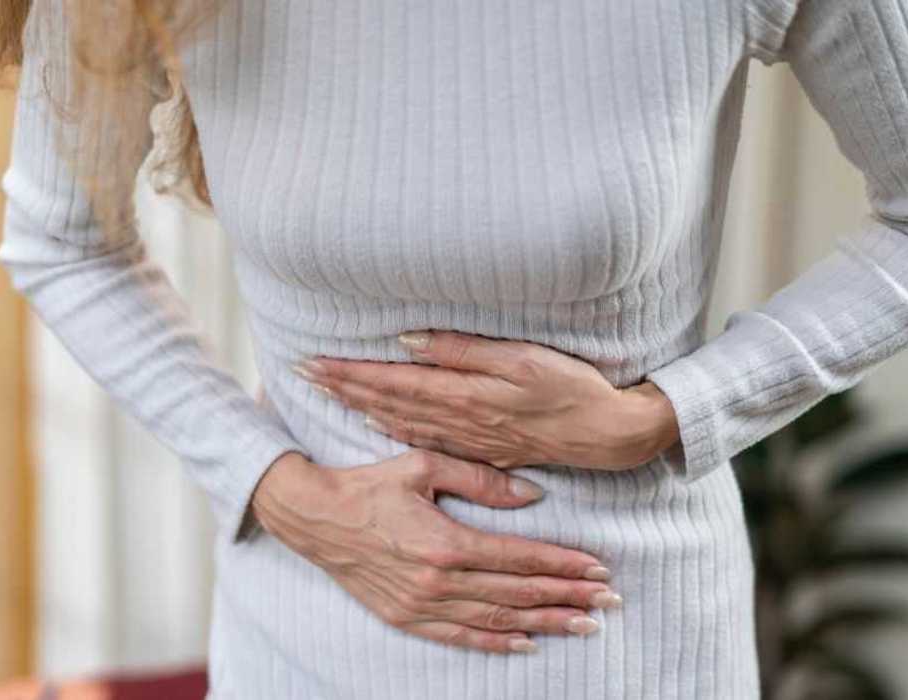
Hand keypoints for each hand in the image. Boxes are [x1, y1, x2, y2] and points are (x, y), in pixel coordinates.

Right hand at [250, 450, 623, 654]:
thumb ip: (481, 480)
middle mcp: (438, 581)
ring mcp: (421, 605)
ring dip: (545, 623)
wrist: (314, 516)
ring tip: (584, 624)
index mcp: (446, 541)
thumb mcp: (423, 465)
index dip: (563, 565)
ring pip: (497, 620)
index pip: (520, 559)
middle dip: (568, 597)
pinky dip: (497, 643)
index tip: (598, 568)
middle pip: (518, 594)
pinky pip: (461, 637)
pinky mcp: (406, 617)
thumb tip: (532, 495)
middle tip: (609, 601)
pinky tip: (528, 643)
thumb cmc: (369, 484)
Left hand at [293, 330, 679, 469]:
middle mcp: (455, 419)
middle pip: (385, 402)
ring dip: (359, 407)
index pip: (389, 381)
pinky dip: (391, 429)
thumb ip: (461, 351)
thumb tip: (405, 342)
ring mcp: (465, 438)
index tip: (310, 363)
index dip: (348, 372)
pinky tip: (375, 425)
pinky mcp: (479, 450)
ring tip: (326, 395)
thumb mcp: (520, 359)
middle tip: (300, 375)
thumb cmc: (569, 387)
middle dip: (341, 388)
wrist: (606, 435)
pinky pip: (423, 440)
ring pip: (398, 422)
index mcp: (461, 393)